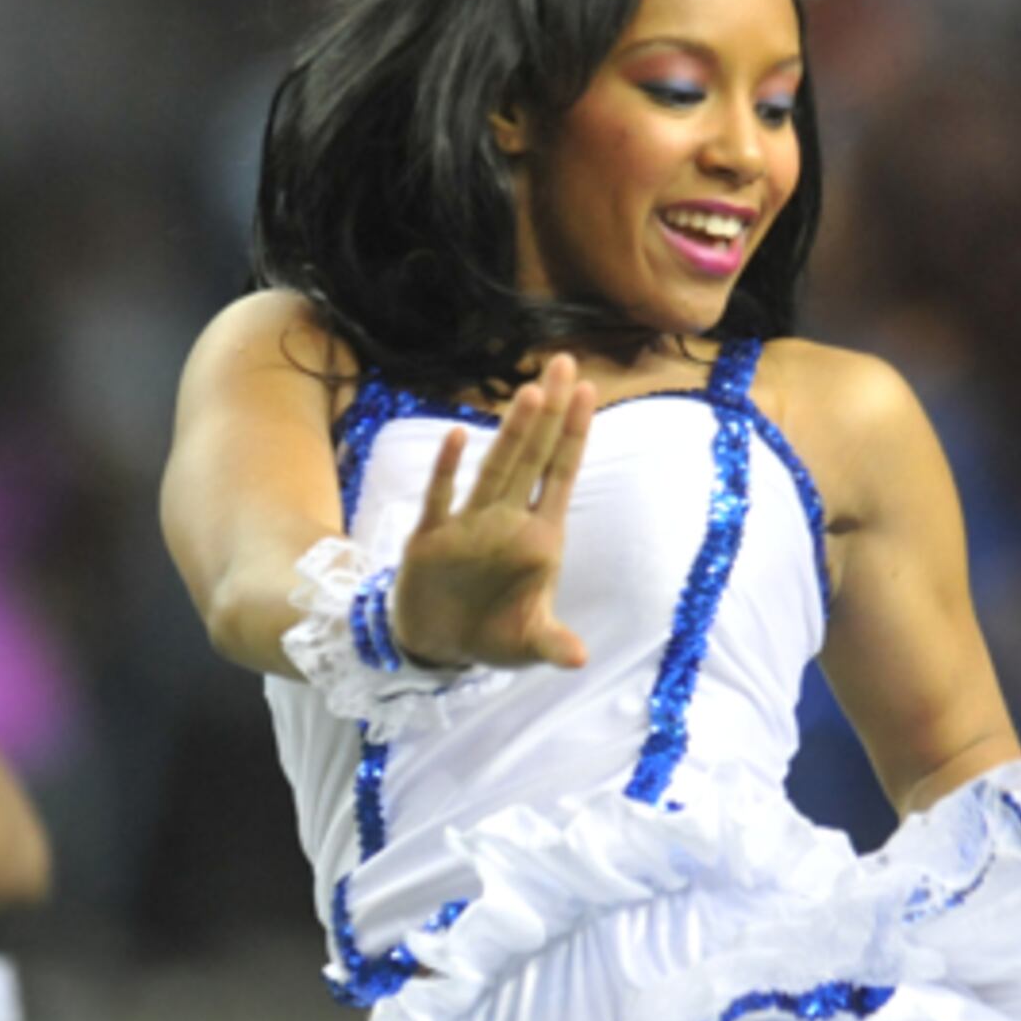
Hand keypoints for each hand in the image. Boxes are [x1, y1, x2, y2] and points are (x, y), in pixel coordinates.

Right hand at [390, 355, 596, 670]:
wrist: (437, 646)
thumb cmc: (492, 635)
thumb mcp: (527, 644)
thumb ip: (551, 643)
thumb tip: (577, 659)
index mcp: (539, 538)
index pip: (561, 476)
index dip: (574, 435)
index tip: (588, 391)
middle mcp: (507, 522)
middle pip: (533, 457)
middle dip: (551, 413)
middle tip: (565, 361)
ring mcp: (469, 525)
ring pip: (495, 469)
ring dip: (513, 433)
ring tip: (532, 392)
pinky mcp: (432, 539)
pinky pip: (440, 499)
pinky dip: (447, 471)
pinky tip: (457, 438)